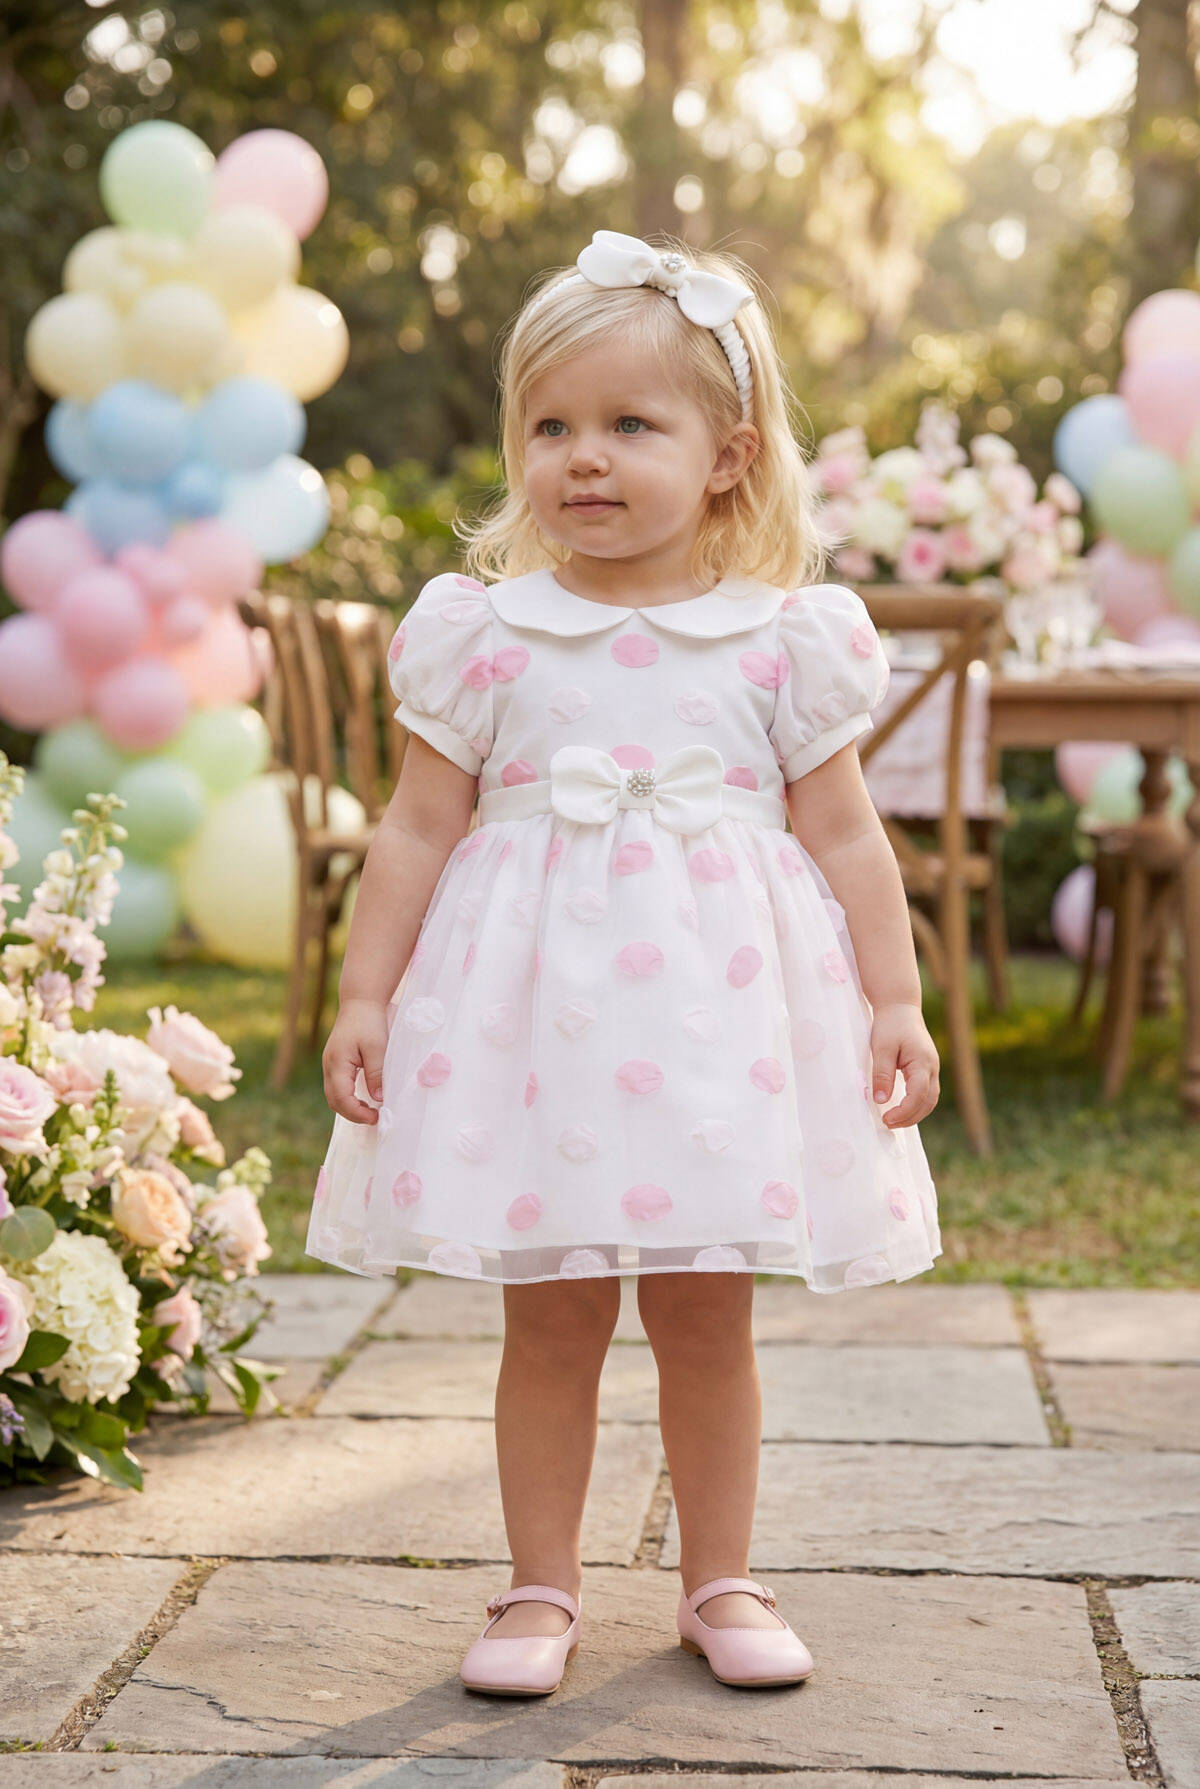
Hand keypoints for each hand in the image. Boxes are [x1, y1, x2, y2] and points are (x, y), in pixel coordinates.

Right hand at [322, 997, 390, 1123]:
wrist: (360, 1002)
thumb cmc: (369, 1022)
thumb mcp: (377, 1047)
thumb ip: (376, 1073)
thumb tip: (379, 1098)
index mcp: (337, 1063)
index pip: (341, 1098)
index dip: (357, 1112)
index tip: (376, 1117)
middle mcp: (329, 1066)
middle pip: (334, 1101)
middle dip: (353, 1114)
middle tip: (375, 1117)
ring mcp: (330, 1065)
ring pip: (334, 1096)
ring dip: (350, 1107)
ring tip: (371, 1110)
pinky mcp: (335, 1063)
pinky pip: (337, 1088)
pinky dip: (348, 1098)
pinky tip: (364, 1098)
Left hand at [869, 1002, 939, 1127]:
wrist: (900, 1007)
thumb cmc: (890, 1024)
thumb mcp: (881, 1048)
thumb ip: (882, 1074)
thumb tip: (880, 1101)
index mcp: (923, 1062)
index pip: (919, 1095)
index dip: (904, 1112)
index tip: (886, 1119)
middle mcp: (932, 1067)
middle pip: (928, 1102)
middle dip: (910, 1117)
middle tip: (888, 1124)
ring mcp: (932, 1068)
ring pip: (930, 1099)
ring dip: (914, 1114)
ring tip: (893, 1120)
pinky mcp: (927, 1069)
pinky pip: (926, 1092)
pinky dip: (916, 1105)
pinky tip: (900, 1109)